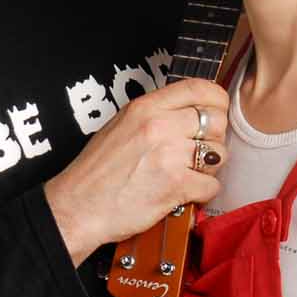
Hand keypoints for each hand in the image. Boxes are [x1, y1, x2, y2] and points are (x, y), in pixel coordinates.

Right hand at [43, 77, 229, 259]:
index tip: (215, 112)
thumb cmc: (95, 173)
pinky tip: (181, 193)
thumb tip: (190, 113)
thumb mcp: (120, 126)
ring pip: (219, 154)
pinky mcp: (176, 185)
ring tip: (185, 174)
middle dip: (213, 139)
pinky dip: (201, 193)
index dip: (216, 101)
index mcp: (145, 107)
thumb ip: (155, 114)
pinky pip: (212, 185)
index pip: (199, 89)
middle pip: (217, 121)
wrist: (77, 208)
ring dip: (208, 168)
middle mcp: (159, 125)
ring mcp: (169, 155)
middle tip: (196, 153)